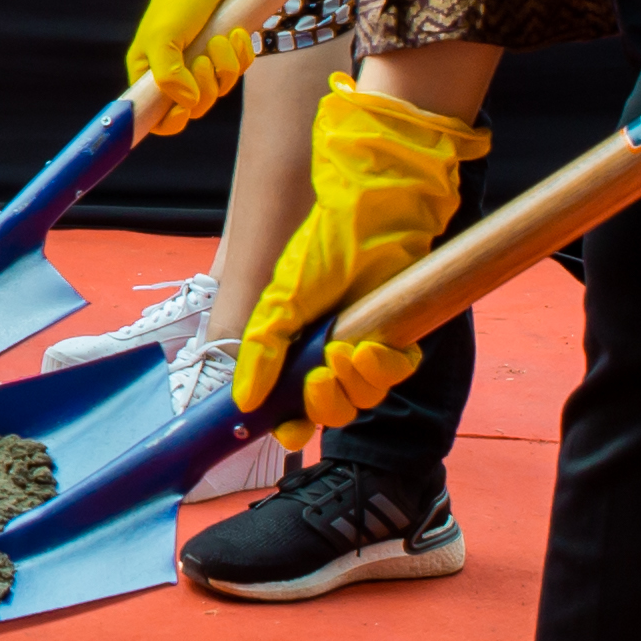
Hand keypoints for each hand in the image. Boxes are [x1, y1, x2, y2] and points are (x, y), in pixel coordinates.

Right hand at [124, 0, 264, 134]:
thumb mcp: (163, 37)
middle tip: (204, 58)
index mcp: (149, 73)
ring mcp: (200, 63)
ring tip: (221, 38)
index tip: (184, 106)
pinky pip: (239, 70)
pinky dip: (241, 55)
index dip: (171, 120)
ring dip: (225, 65)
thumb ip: (168, 76)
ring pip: (219, 89)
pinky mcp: (224, 52)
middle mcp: (174, 73)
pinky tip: (236, 33)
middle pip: (194, 107)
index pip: (156, 117)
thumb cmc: (178, 0)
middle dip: (205, 84)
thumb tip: (188, 103)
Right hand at [230, 82, 491, 434]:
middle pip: (328, 411)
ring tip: (345, 352)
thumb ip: (261, 350)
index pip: (291, 406)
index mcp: (294, 346)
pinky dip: (384, 368)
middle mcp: (327, 351)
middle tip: (318, 379)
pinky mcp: (398, 334)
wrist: (374, 212)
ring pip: (362, 397)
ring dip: (353, 385)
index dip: (290, 424)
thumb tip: (242, 400)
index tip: (286, 427)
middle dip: (323, 403)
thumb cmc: (324, 245)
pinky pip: (394, 373)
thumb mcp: (280, 299)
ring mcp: (363, 344)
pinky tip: (371, 347)